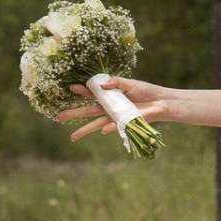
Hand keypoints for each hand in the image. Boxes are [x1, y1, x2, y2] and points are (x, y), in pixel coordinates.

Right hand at [56, 77, 170, 140]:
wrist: (161, 103)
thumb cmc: (146, 92)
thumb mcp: (131, 83)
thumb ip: (116, 82)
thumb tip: (102, 85)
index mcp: (109, 96)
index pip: (92, 93)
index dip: (81, 91)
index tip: (71, 88)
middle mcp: (109, 108)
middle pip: (87, 111)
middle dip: (73, 114)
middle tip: (58, 117)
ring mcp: (115, 117)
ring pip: (96, 125)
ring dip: (84, 130)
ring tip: (72, 137)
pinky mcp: (124, 123)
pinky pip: (114, 127)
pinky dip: (109, 128)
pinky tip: (103, 130)